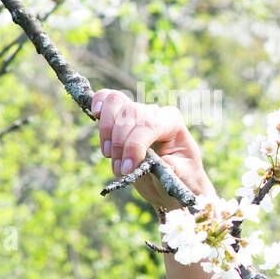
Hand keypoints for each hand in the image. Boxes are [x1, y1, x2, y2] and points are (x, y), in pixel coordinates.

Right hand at [92, 88, 215, 210]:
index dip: (133, 146)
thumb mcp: (184, 178)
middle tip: (119, 170)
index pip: (149, 125)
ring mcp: (138, 110)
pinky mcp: (122, 114)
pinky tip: (95, 113)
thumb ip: (177, 170)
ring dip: (106, 133)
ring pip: (116, 104)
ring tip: (110, 157)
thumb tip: (167, 162)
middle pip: (130, 114)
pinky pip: (108, 98)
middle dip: (120, 144)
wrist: (173, 180)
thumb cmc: (181, 177)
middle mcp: (156, 112)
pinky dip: (98, 102)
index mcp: (173, 123)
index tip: (127, 169)